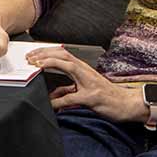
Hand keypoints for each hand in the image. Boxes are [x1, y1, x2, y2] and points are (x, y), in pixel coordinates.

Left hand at [26, 46, 140, 121]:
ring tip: (36, 66)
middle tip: (30, 58)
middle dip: (44, 54)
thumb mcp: (84, 91)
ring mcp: (89, 83)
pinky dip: (58, 100)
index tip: (32, 55)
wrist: (126, 104)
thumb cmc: (107, 97)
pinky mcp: (92, 97)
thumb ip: (68, 91)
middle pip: (63, 54)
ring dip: (50, 64)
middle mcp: (86, 72)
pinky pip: (71, 97)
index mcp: (83, 69)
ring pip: (68, 66)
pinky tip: (50, 104)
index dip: (46, 52)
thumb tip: (52, 96)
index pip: (62, 54)